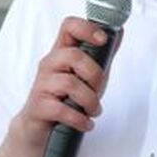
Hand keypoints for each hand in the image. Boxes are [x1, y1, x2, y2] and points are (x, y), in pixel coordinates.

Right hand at [0, 17, 113, 156]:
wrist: (41, 130)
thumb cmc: (68, 97)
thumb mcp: (90, 73)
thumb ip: (103, 54)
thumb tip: (119, 31)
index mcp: (62, 52)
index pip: (69, 26)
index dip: (86, 28)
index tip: (102, 40)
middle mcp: (49, 64)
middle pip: (73, 55)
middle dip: (95, 75)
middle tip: (99, 90)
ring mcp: (41, 85)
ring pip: (69, 83)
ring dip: (90, 100)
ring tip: (94, 111)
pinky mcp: (37, 107)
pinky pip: (62, 110)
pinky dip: (80, 119)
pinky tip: (86, 123)